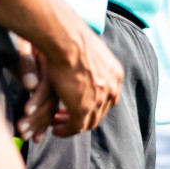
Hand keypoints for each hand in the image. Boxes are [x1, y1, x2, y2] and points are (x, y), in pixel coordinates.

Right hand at [25, 23, 121, 139]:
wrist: (67, 39)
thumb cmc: (72, 38)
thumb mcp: (91, 50)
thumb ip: (93, 61)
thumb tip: (88, 60)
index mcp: (115, 74)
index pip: (108, 97)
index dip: (93, 103)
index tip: (76, 103)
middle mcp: (112, 88)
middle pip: (100, 111)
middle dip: (83, 116)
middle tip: (64, 117)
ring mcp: (99, 99)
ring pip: (89, 122)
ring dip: (73, 125)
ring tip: (57, 124)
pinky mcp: (83, 107)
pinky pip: (76, 127)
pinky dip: (66, 131)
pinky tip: (55, 129)